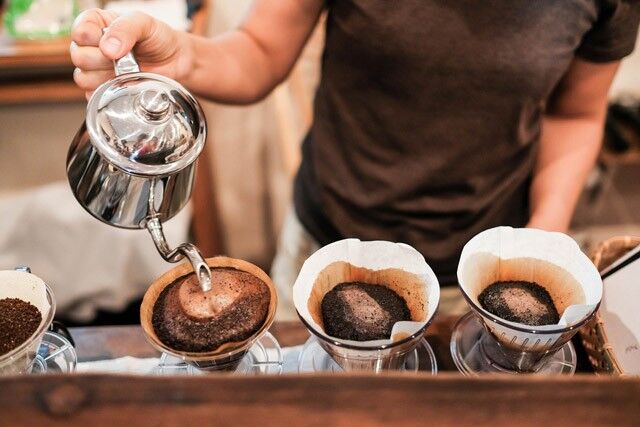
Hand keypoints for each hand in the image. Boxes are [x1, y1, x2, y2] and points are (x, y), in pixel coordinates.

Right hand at [70, 9, 192, 97]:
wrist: (175, 62)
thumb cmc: (158, 39)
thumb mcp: (144, 23)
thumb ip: (125, 28)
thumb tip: (107, 48)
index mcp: (95, 24)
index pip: (79, 31)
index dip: (92, 38)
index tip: (111, 41)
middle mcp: (92, 47)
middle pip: (79, 57)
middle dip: (103, 59)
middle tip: (126, 58)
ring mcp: (96, 70)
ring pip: (83, 78)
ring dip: (107, 76)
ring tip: (127, 70)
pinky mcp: (103, 90)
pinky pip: (94, 96)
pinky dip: (110, 92)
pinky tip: (126, 83)